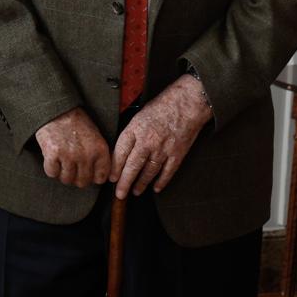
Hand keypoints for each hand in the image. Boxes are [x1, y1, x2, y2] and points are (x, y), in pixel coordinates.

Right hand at [34, 107, 110, 187]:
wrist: (56, 108)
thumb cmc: (76, 123)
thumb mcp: (95, 136)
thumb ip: (99, 156)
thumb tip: (97, 178)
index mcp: (100, 150)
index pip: (100, 178)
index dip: (91, 177)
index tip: (85, 172)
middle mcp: (86, 155)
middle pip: (82, 182)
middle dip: (76, 177)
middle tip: (70, 167)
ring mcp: (69, 155)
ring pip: (67, 180)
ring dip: (62, 173)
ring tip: (60, 162)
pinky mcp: (52, 153)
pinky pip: (52, 173)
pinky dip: (50, 168)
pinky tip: (51, 158)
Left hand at [111, 74, 211, 199]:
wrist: (186, 103)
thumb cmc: (161, 106)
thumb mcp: (137, 115)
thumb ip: (130, 132)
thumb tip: (120, 150)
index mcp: (135, 129)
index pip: (120, 153)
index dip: (114, 168)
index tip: (110, 178)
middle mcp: (148, 141)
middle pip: (133, 166)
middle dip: (124, 182)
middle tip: (119, 193)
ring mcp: (163, 149)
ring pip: (149, 171)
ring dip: (141, 183)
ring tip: (135, 191)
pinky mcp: (178, 153)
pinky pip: (168, 172)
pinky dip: (161, 181)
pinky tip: (155, 188)